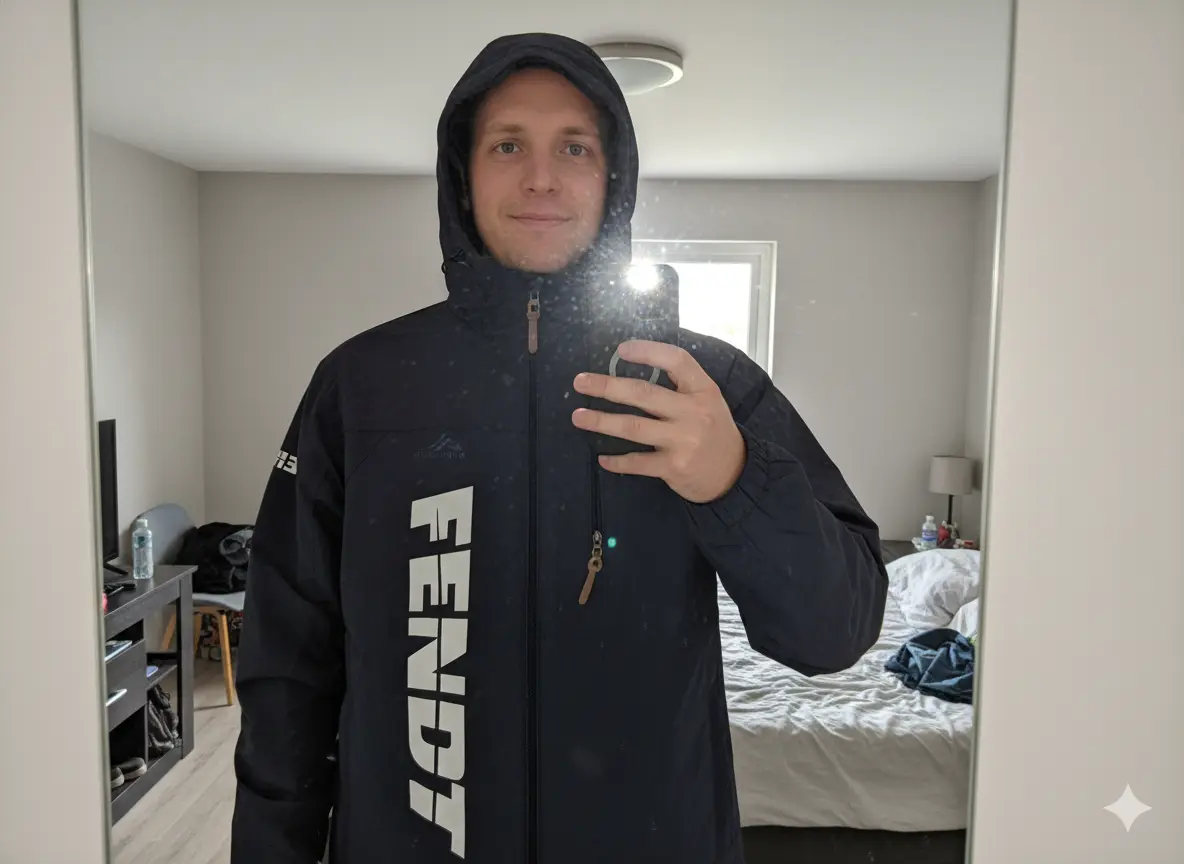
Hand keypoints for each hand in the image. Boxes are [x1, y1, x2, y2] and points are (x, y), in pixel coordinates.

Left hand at [571, 340, 745, 503]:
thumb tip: (634, 367)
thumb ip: (680, 384)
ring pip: (633, 427)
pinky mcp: (673, 467)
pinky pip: (637, 462)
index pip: (676, 361)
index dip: (648, 351)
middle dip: (607, 386)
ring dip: (601, 421)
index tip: (621, 350)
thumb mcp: (707, 399)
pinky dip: (617, 461)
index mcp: (703, 390)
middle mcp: (694, 413)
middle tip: (580, 382)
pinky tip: (602, 458)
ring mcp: (683, 441)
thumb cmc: (712, 430)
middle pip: (644, 393)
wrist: (734, 473)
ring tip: (578, 417)